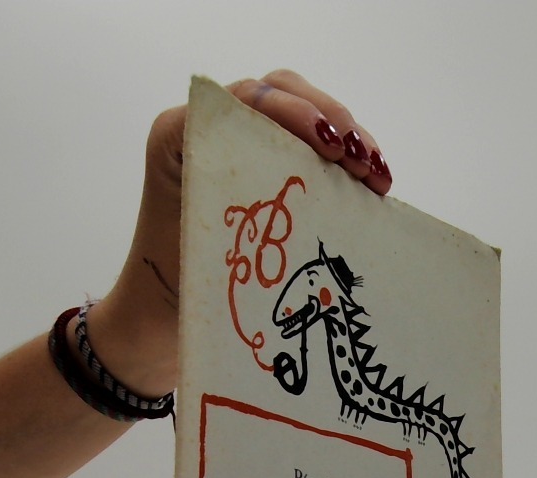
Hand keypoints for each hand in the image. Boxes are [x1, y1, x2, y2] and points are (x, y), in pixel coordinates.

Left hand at [84, 70, 390, 399]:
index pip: (245, 100)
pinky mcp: (267, 171)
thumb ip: (228, 213)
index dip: (293, 112)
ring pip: (303, 118)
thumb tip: (285, 204)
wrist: (160, 322)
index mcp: (179, 138)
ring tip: (376, 174)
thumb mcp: (198, 248)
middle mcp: (210, 134)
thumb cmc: (173, 292)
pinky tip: (374, 184)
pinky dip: (346, 160)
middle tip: (360, 159)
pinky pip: (310, 149)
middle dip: (330, 120)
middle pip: (280, 95)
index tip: (329, 146)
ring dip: (348, 139)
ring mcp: (243, 150)